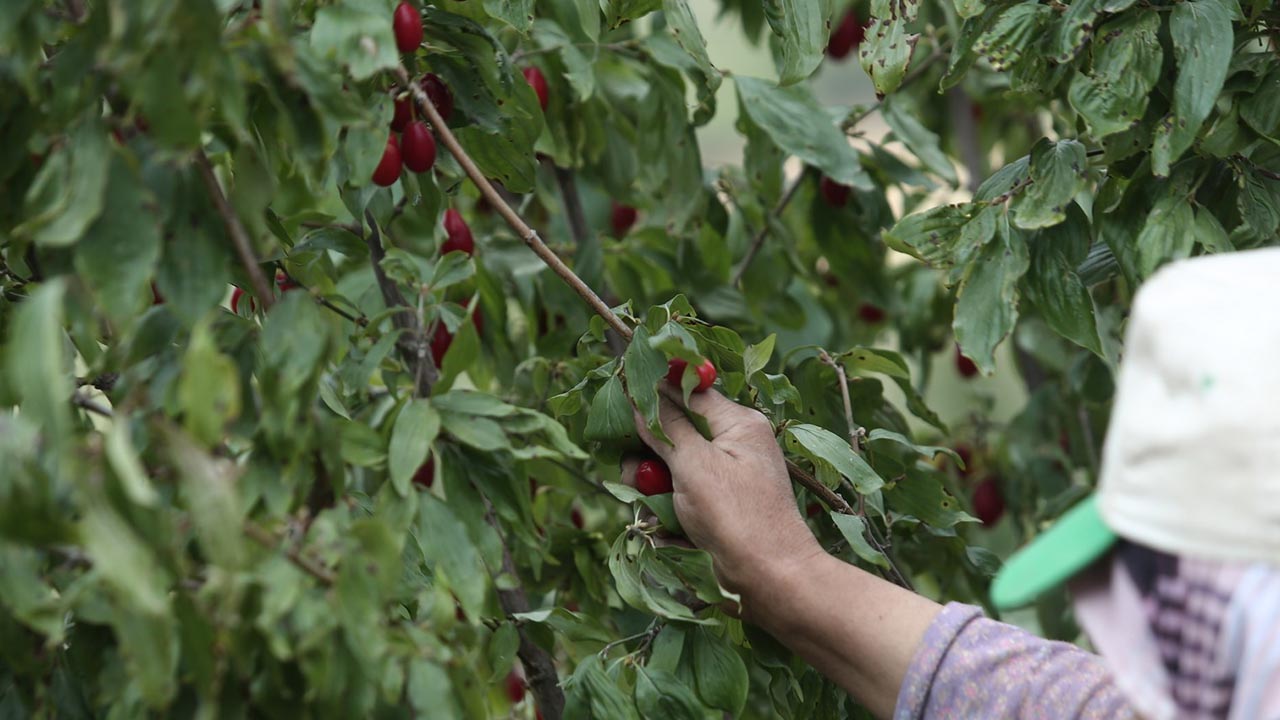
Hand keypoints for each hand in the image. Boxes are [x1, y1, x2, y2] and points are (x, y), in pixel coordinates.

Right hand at [622, 390, 823, 602]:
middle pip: (676, 433)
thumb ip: (666, 428)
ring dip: (654, 488)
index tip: (622, 398)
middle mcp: (735, 445)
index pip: (689, 392)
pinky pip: (683, 498)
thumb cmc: (736, 516)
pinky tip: (666, 530)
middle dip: (649, 453)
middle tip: (633, 474)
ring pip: (673, 469)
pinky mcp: (719, 508)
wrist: (770, 578)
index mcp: (739, 424)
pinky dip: (669, 512)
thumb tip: (643, 396)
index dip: (654, 394)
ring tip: (649, 508)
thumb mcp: (695, 464)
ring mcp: (727, 478)